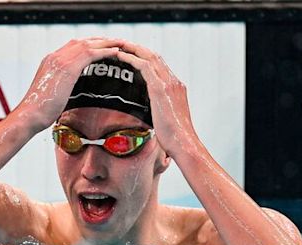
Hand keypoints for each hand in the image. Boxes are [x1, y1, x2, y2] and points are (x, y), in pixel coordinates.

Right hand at [16, 37, 123, 132]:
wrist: (30, 114)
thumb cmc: (39, 111)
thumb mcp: (50, 94)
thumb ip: (60, 87)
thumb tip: (68, 94)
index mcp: (49, 62)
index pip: (72, 47)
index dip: (88, 45)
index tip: (100, 48)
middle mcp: (54, 57)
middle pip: (81, 41)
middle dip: (99, 41)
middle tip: (114, 42)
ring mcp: (61, 60)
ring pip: (88, 44)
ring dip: (106, 43)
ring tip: (120, 44)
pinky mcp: (68, 68)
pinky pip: (91, 53)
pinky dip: (105, 51)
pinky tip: (116, 52)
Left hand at [116, 41, 198, 157]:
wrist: (183, 144)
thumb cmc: (174, 138)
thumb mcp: (165, 120)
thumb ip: (158, 111)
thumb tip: (149, 115)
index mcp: (176, 88)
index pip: (159, 65)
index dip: (144, 57)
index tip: (131, 54)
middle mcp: (174, 82)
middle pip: (154, 56)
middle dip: (137, 48)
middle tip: (121, 43)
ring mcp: (169, 84)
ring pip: (149, 57)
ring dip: (132, 49)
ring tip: (118, 45)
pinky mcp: (161, 89)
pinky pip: (145, 67)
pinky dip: (132, 59)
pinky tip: (120, 56)